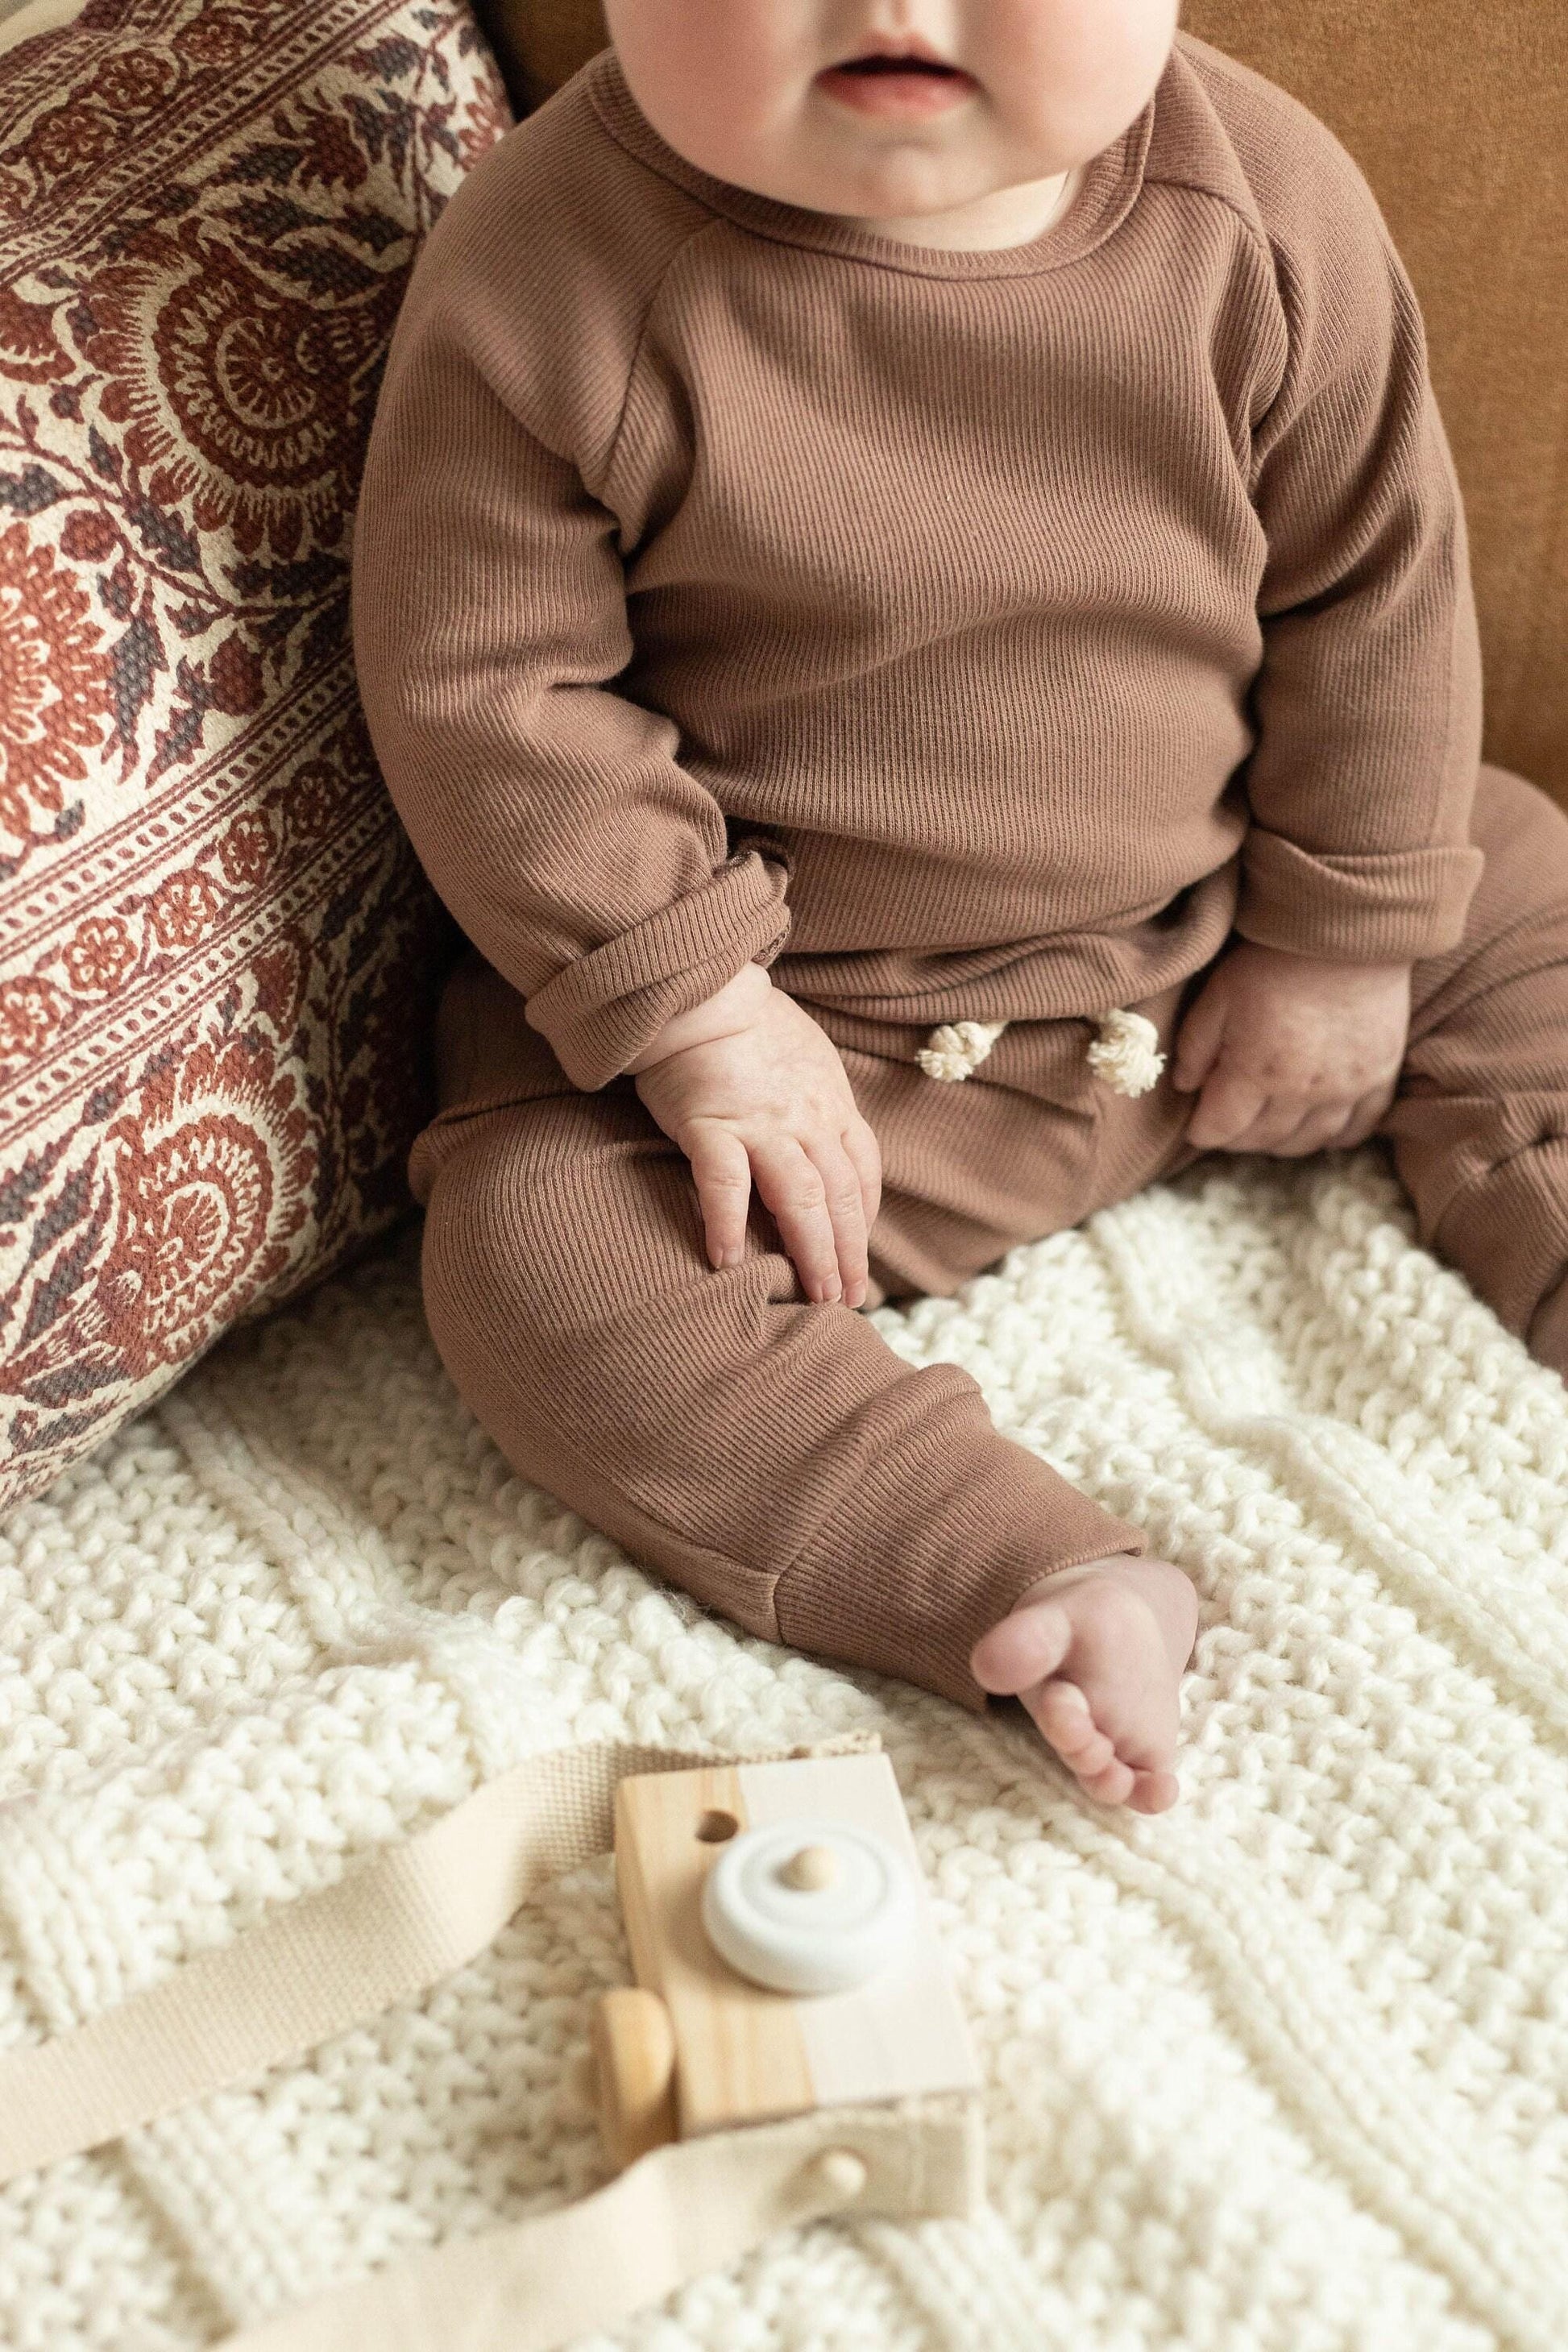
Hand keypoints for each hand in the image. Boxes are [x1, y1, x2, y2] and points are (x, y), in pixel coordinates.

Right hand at [626, 963, 881, 1305]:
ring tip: (815, 1297)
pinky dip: (729, 1224)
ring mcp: (761, 1123)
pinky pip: (726, 1183)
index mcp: (832, 1104)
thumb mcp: (807, 1058)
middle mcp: (807, 1119)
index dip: (865, 1220)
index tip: (861, 1256)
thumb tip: (825, 1142)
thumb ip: (819, 1102)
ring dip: (813, 1252)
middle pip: (841, 1197)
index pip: (863, 1173)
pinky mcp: (712, 1124)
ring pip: (800, 1198)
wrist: (701, 989)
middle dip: (849, 1253)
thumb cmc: (747, 1023)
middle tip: (849, 1299)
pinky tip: (727, 1262)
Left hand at [1171, 940, 1410, 1154]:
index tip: (1197, 1124)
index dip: (1202, 1131)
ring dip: (1280, 1141)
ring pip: (1307, 1143)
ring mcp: (1346, 1088)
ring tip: (1268, 1125)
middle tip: (1229, 1122)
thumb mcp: (1218, 995)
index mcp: (1256, 1073)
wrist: (1347, 930)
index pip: (1219, 1129)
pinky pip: (1357, 1128)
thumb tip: (1185, 1087)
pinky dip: (1335, 1136)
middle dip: (1237, 1137)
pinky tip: (1318, 1126)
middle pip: (1261, 1140)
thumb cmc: (1275, 960)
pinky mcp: (1379, 1077)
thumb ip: (1194, 1047)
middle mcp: (1302, 1092)